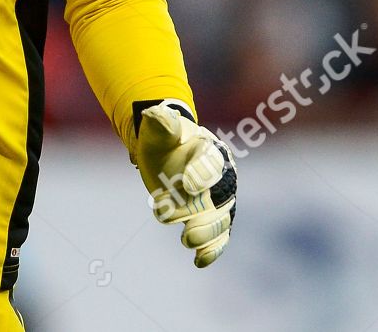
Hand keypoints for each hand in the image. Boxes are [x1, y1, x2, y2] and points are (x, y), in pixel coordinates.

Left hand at [134, 99, 236, 267]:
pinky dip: (212, 251)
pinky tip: (199, 262)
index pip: (211, 162)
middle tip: (181, 225)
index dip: (201, 174)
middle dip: (204, 215)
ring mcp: (217, 200)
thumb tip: (158, 114)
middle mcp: (219, 177)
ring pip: (221, 221)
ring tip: (186, 240)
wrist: (164, 152)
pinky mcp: (210, 218)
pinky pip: (218, 237)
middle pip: (220, 198)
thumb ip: (161, 124)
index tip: (186, 186)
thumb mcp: (157, 129)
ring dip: (206, 234)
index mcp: (210, 150)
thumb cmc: (163, 138)